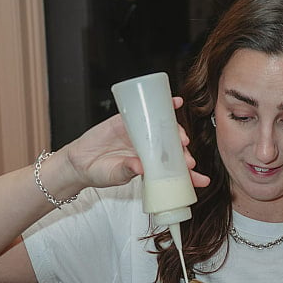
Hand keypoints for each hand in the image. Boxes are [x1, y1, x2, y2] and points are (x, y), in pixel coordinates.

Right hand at [64, 97, 209, 189]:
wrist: (79, 162)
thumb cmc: (100, 173)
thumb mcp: (116, 175)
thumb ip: (128, 170)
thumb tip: (141, 168)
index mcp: (151, 167)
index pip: (175, 171)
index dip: (191, 175)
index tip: (203, 180)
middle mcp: (149, 150)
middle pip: (174, 149)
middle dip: (185, 155)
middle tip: (189, 161)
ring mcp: (141, 134)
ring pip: (165, 130)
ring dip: (178, 133)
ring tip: (183, 139)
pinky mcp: (129, 120)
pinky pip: (149, 111)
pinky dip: (165, 105)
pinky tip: (175, 102)